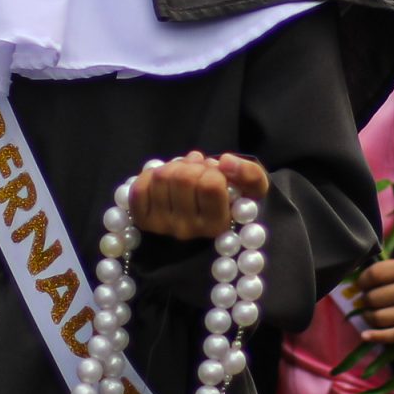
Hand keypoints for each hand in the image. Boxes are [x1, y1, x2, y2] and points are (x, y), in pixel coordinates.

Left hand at [129, 151, 268, 240]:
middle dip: (192, 166)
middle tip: (198, 171)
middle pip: (184, 178)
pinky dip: (150, 176)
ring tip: (183, 175)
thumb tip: (225, 162)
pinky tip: (164, 182)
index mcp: (218, 226)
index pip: (211, 184)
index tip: (215, 175)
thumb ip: (250, 174)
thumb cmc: (230, 202)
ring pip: (162, 178)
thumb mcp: (253, 190)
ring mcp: (163, 227)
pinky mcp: (144, 221)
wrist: (199, 216)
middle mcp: (189, 231)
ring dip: (173, 167)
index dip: (213, 170)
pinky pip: (139, 187)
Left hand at [356, 256, 393, 343]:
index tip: (360, 283)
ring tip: (369, 312)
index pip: (376, 274)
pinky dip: (376, 337)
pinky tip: (365, 335)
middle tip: (365, 299)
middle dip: (365, 299)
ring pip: (381, 318)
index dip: (362, 280)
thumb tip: (366, 278)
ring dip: (369, 316)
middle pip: (375, 297)